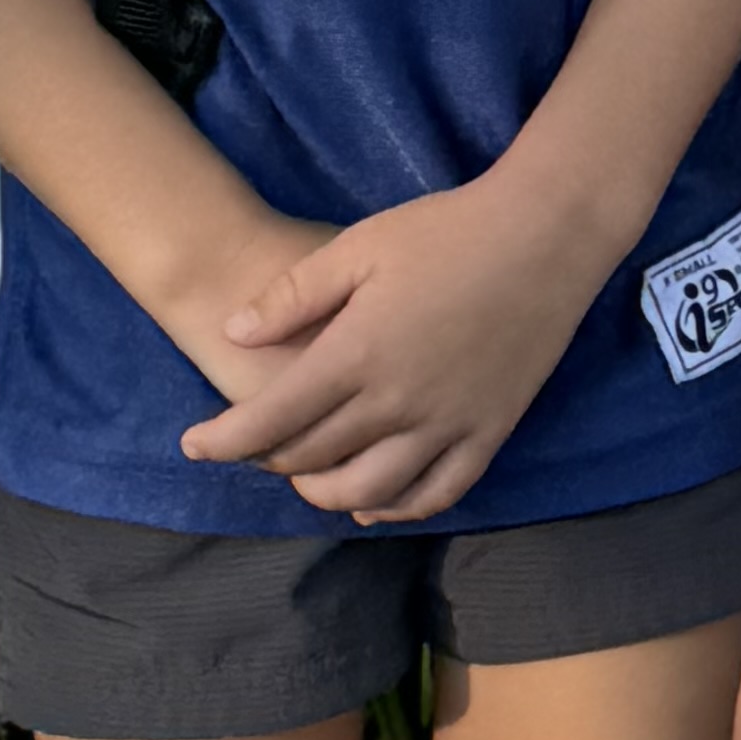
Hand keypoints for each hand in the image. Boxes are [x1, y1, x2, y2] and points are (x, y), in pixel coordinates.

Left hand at [180, 170, 617, 524]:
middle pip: (311, 458)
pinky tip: (371, 502)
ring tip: (305, 477)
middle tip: (250, 445)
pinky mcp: (488, 432)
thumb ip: (293, 296)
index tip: (193, 445)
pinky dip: (395, 509)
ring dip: (322, 492)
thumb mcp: (359, 246)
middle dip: (266, 459)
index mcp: (357, 353)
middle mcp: (397, 402)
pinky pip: (435, 493)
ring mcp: (447, 424)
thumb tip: (233, 334)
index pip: (270, 420)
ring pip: (367, 491)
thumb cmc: (448, 230)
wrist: (546, 234)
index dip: (222, 441)